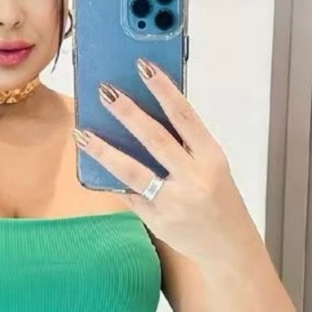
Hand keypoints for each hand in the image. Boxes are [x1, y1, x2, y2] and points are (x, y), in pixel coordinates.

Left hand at [72, 58, 240, 262]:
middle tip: (104, 91)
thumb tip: (144, 117)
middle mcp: (194, 178)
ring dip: (105, 151)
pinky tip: (96, 167)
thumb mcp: (212, 166)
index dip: (163, 89)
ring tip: (83, 134)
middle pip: (155, 139)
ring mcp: (174, 202)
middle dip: (127, 113)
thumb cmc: (218, 198)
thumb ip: (185, 146)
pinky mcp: (157, 221)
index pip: (185, 116)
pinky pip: (130, 196)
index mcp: (211, 157)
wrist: (227, 245)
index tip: (143, 67)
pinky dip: (113, 181)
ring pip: (133, 172)